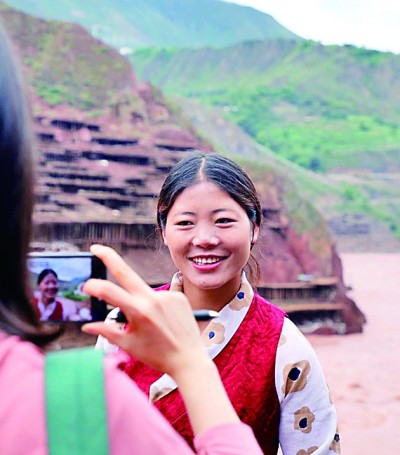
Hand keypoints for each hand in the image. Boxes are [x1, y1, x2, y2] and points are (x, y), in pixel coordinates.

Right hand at [82, 245, 209, 376]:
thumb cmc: (157, 355)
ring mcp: (168, 296)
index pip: (110, 291)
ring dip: (142, 304)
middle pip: (126, 273)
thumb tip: (87, 326)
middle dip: (109, 257)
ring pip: (145, 294)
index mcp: (139, 312)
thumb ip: (107, 331)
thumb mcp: (129, 345)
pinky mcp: (180, 296)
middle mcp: (154, 299)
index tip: (86, 285)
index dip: (95, 286)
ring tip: (155, 327)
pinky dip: (158, 306)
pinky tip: (166, 321)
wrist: (189, 360)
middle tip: (96, 247)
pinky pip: (161, 297)